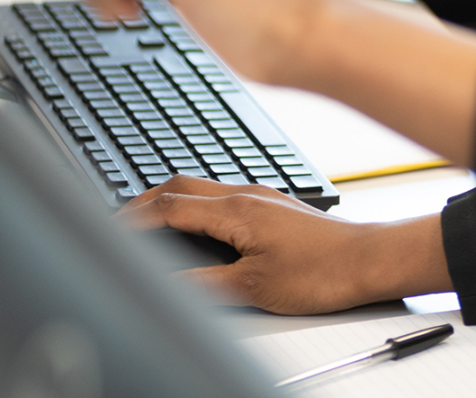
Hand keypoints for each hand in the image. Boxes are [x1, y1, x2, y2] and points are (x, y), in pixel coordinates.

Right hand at [123, 177, 452, 313]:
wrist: (370, 260)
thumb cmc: (324, 271)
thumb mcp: (253, 288)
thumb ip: (201, 285)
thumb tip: (161, 285)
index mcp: (237, 210)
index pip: (168, 207)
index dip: (131, 220)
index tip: (105, 231)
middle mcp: (248, 195)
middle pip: (179, 187)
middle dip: (142, 202)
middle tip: (114, 223)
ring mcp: (263, 198)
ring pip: (200, 189)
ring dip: (168, 202)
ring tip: (144, 223)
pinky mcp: (274, 207)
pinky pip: (221, 197)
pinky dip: (193, 208)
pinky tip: (193, 227)